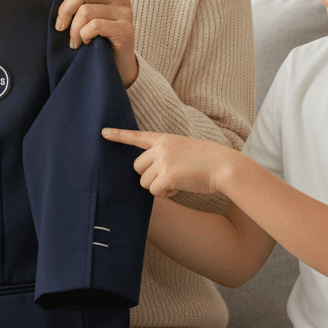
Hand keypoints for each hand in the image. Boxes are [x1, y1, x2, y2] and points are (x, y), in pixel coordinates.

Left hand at [46, 0, 137, 86]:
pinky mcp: (126, 30)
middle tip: (60, 28)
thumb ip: (78, 2)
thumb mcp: (87, 17)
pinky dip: (84, 35)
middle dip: (65, 10)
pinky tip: (86, 43)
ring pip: (86, 11)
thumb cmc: (97, 41)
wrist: (117, 68)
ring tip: (74, 42)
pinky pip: (95, 26)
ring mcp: (125, 13)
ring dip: (74, 30)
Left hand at [101, 128, 236, 197]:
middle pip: (137, 168)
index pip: (137, 136)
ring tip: (179, 180)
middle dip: (149, 177)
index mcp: (165, 139)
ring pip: (144, 182)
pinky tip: (180, 187)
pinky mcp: (166, 176)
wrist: (224, 166)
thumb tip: (149, 175)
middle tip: (169, 176)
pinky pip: (155, 192)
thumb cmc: (207, 161)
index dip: (119, 136)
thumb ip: (165, 156)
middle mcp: (160, 148)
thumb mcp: (184, 149)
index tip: (103, 133)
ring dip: (159, 186)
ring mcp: (163, 161)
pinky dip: (166, 194)